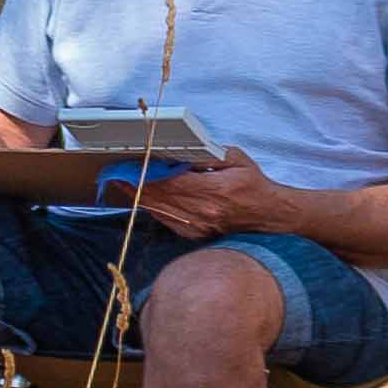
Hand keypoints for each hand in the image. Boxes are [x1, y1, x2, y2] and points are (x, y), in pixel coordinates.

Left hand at [124, 148, 289, 239]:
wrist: (270, 215)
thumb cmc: (254, 185)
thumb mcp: (235, 159)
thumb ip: (207, 154)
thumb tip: (180, 153)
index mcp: (213, 190)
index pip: (170, 182)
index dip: (146, 175)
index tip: (130, 166)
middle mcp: (203, 211)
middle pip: (159, 198)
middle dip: (135, 185)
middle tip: (117, 174)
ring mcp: (198, 226)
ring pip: (159, 211)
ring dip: (139, 198)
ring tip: (122, 185)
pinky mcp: (196, 234)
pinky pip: (166, 221)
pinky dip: (153, 209)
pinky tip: (143, 199)